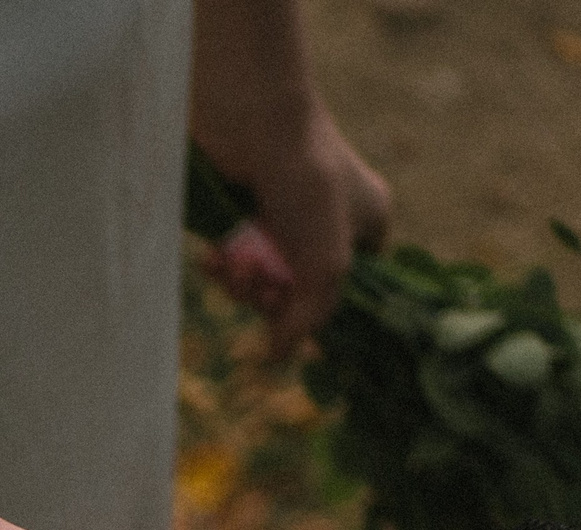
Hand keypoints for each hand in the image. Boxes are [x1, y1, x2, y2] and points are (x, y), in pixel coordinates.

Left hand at [189, 0, 389, 354]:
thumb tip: (277, 358)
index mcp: (367, 226)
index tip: (296, 321)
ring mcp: (283, 220)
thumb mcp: (325, 262)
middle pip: (297, 293)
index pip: (349, 290)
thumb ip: (310, 316)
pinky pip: (232, 263)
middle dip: (272, 297)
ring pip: (261, 282)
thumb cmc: (306, 183)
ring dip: (244, 285)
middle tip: (259, 282)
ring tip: (236, 264)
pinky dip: (222, 268)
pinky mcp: (242, 217)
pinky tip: (212, 260)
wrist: (251, 121)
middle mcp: (327, 224)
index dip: (319, 311)